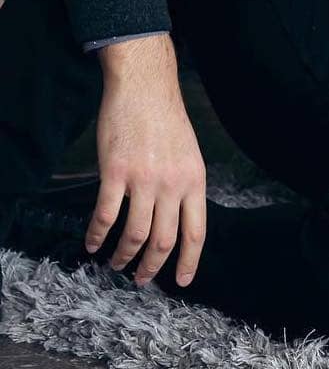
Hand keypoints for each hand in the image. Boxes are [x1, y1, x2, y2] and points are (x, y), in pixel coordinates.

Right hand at [91, 36, 206, 288]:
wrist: (144, 86)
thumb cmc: (166, 118)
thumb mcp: (189, 153)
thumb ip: (185, 186)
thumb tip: (178, 219)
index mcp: (195, 180)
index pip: (197, 232)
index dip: (189, 262)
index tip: (183, 282)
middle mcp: (172, 184)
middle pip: (163, 241)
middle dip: (151, 268)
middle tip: (141, 279)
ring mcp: (144, 180)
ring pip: (134, 235)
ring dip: (123, 256)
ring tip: (116, 263)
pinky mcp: (116, 173)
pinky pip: (105, 216)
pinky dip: (97, 235)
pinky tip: (92, 243)